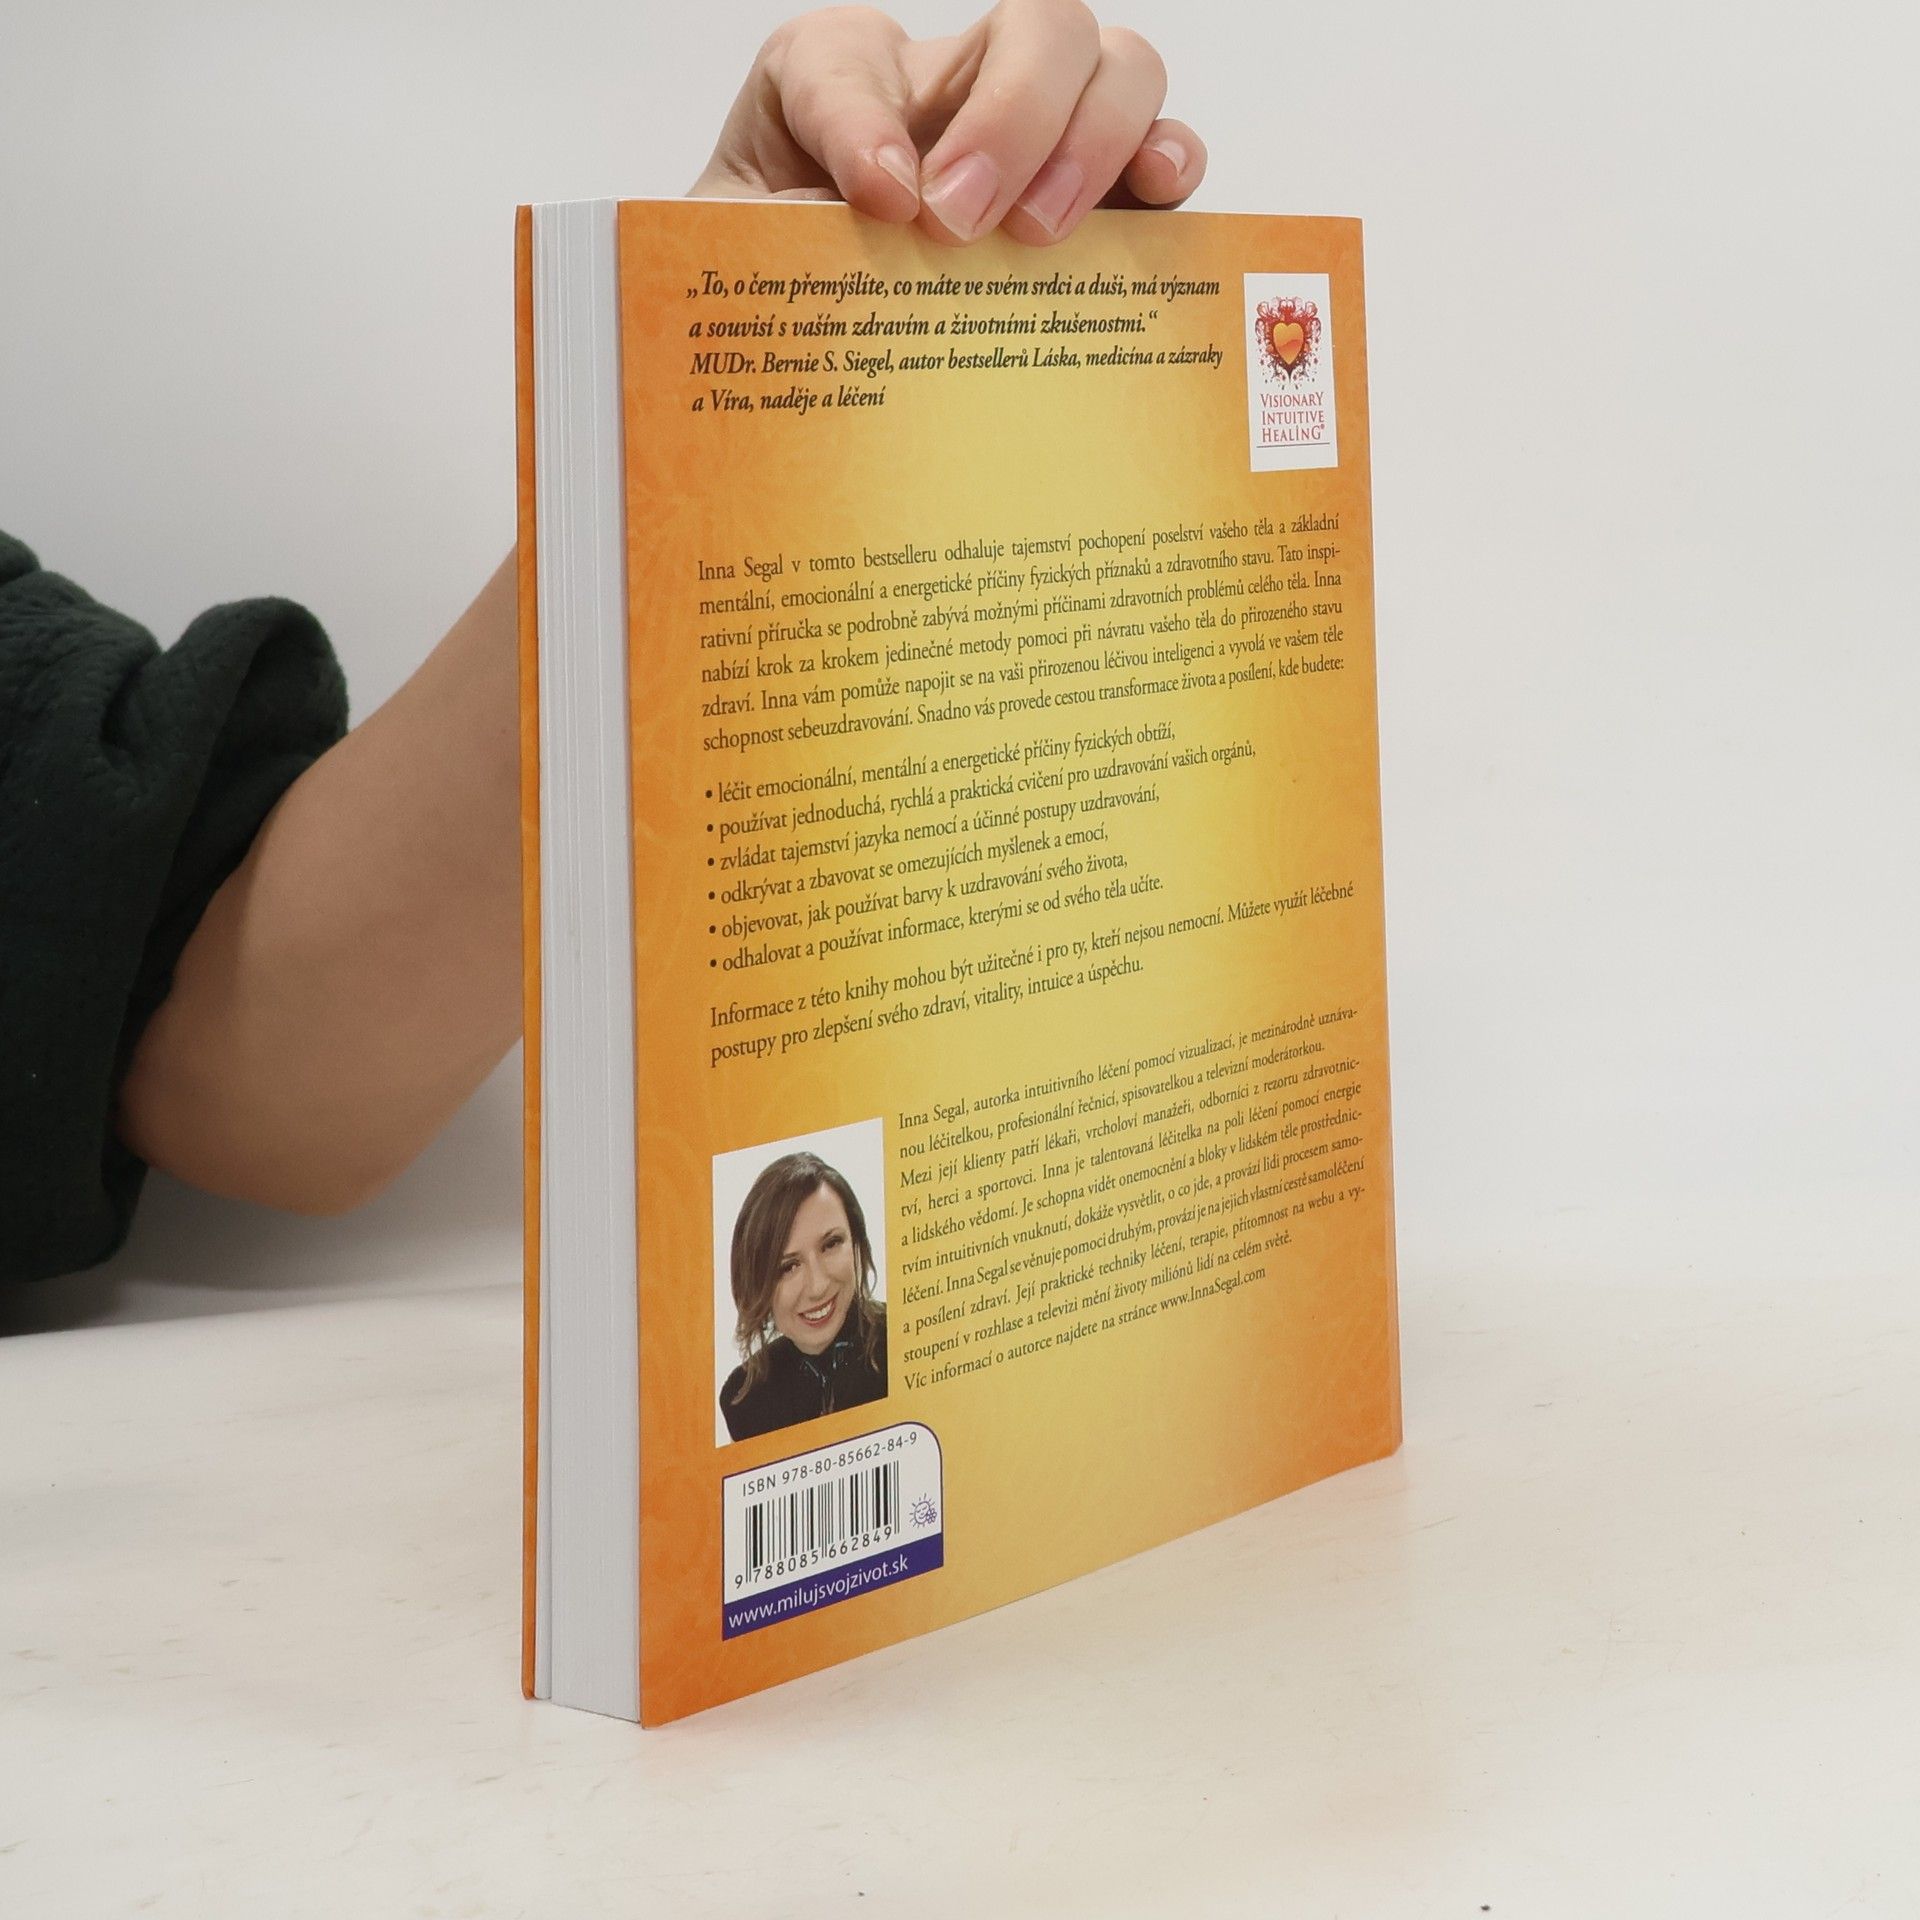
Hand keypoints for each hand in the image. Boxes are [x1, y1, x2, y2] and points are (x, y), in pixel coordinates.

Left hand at [687, 0, 1205, 246]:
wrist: (801, 341)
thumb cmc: (773, 286)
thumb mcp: (735, 256)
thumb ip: (768, 237)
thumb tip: (868, 227)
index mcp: (835, 81)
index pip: (845, 61)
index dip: (862, 121)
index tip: (875, 200)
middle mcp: (948, 86)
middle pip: (1032, 24)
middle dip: (1010, 118)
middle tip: (961, 223)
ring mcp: (1032, 134)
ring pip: (1113, 66)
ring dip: (1093, 142)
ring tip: (1041, 237)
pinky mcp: (1089, 201)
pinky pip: (1157, 153)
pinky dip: (1167, 165)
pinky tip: (1155, 200)